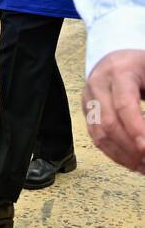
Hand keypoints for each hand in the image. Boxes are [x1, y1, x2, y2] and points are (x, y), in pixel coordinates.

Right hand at [83, 50, 144, 173]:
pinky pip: (97, 137)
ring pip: (99, 134)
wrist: (119, 59)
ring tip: (144, 167)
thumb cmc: (142, 67)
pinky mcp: (87, 112)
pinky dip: (115, 154)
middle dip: (131, 148)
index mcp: (118, 72)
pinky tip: (133, 163)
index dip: (136, 128)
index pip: (123, 105)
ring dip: (123, 156)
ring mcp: (89, 100)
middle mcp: (98, 85)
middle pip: (108, 123)